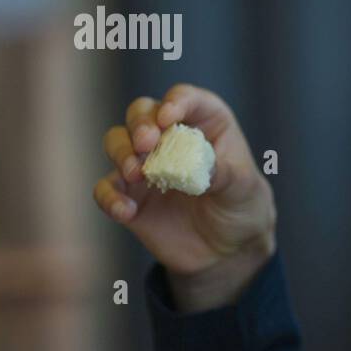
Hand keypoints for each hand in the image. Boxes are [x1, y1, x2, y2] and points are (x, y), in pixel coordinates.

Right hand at [93, 84, 276, 310]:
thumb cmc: (242, 207)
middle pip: (142, 112)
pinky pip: (106, 189)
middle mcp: (170, 137)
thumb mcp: (244, 190)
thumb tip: (197, 167)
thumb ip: (223, 174)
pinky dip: (110, 197)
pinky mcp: (129, 195)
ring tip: (136, 174)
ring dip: (121, 152)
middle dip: (140, 123)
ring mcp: (146, 164)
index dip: (176, 102)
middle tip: (147, 143)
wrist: (229, 251)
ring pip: (117, 142)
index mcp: (206, 123)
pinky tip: (126, 211)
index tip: (169, 117)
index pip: (187, 99)